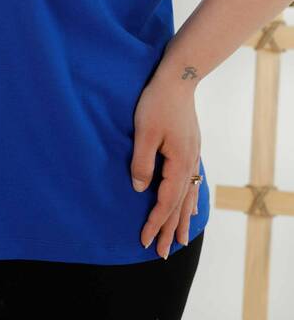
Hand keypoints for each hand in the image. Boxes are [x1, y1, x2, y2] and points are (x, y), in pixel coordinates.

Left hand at [130, 74, 201, 258]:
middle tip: (164, 254)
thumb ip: (142, 163)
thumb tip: (140, 189)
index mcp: (179, 162)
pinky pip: (192, 181)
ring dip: (183, 218)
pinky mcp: (190, 147)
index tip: (144, 240)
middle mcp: (190, 162)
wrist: (178, 78)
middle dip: (171, 229)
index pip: (166, 201)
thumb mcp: (144, 132)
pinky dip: (190, 199)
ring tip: (183, 239)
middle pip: (180, 204)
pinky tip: (191, 204)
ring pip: (189, 195)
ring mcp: (193, 155)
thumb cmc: (157, 102)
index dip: (154, 222)